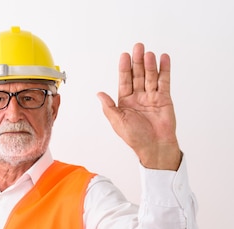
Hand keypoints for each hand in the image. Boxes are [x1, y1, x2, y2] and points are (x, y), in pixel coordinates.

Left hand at [97, 43, 181, 169]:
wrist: (154, 146)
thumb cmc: (135, 137)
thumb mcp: (117, 122)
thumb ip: (109, 107)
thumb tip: (99, 94)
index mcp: (125, 102)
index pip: (124, 81)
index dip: (124, 68)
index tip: (124, 56)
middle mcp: (138, 97)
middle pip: (138, 75)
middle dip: (137, 62)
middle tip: (138, 47)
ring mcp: (152, 97)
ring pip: (150, 77)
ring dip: (150, 65)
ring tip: (148, 53)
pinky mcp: (164, 99)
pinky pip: (164, 82)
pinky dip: (164, 70)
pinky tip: (163, 59)